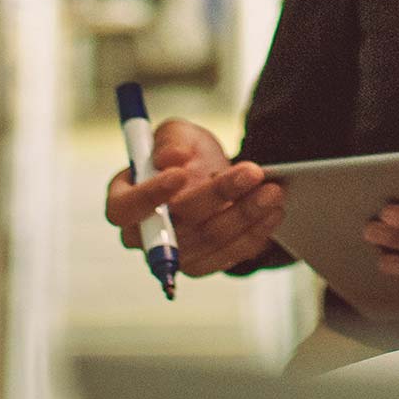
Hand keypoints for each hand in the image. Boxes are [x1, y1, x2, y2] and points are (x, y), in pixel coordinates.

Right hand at [103, 118, 287, 276]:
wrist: (211, 175)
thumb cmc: (185, 155)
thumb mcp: (177, 134)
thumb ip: (171, 139)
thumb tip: (171, 158)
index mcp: (124, 201)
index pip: (123, 209)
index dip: (148, 196)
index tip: (179, 174)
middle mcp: (144, 236)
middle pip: (178, 225)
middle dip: (219, 195)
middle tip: (253, 171)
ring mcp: (175, 256)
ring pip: (210, 240)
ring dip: (246, 215)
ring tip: (273, 190)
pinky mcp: (203, 265)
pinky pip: (230, 254)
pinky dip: (255, 232)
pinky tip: (274, 212)